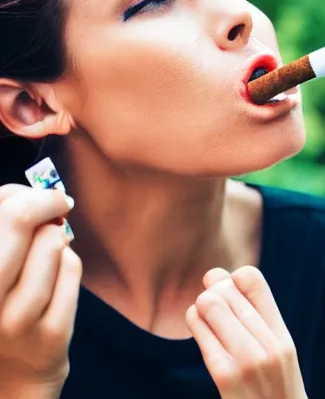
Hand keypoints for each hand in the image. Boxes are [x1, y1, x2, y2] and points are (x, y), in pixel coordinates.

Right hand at [0, 184, 81, 397]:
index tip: (41, 193)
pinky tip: (58, 276)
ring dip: (57, 239)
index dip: (20, 194)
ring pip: (52, 242)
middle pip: (17, 220)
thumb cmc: (2, 307)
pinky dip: (69, 264)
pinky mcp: (50, 336)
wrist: (12, 378)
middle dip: (45, 202)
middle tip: (59, 201)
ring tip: (49, 252)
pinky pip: (72, 269)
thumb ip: (7, 226)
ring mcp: (12, 321)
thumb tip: (37, 191)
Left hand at [186, 266, 306, 398]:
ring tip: (205, 320)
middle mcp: (269, 345)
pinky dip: (194, 322)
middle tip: (211, 308)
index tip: (229, 294)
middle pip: (226, 289)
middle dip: (212, 293)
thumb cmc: (268, 392)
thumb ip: (249, 316)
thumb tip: (213, 274)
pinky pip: (199, 326)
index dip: (233, 278)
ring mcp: (248, 359)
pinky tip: (200, 329)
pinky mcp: (226, 374)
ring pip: (210, 303)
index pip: (252, 279)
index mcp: (282, 336)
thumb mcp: (273, 355)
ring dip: (201, 308)